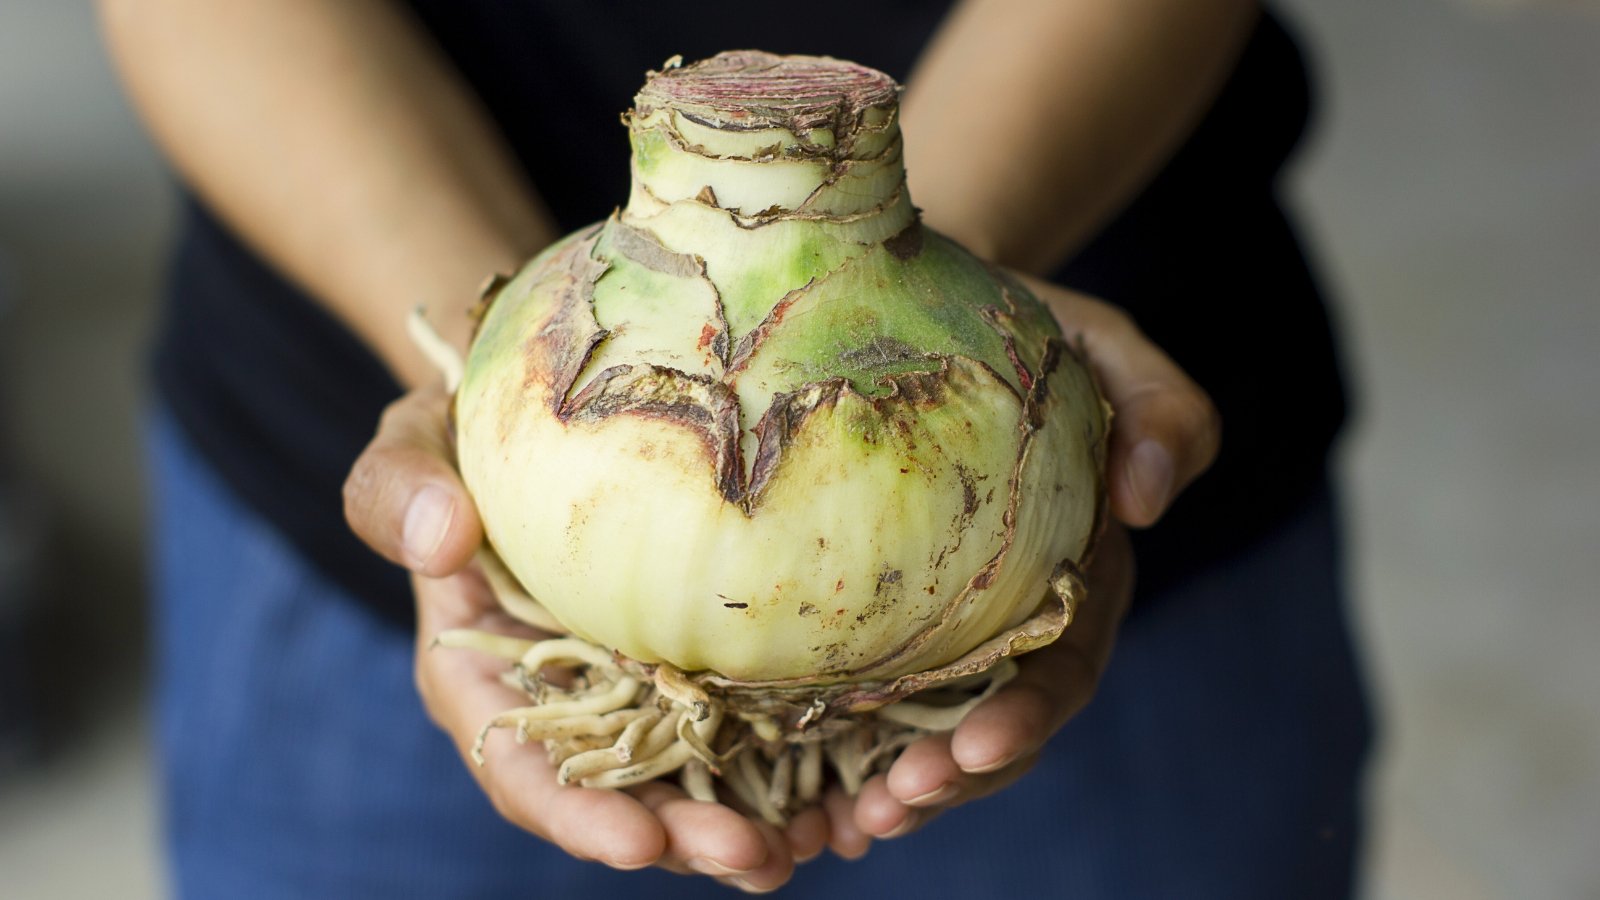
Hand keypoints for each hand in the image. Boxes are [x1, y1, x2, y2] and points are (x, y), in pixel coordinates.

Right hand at [345, 386, 824, 891]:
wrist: (532, 413)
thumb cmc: (457, 432)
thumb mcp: (411, 447)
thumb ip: (399, 493)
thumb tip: (439, 538)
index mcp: (483, 676)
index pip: (522, 767)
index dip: (577, 815)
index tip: (639, 843)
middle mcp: (563, 702)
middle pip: (619, 795)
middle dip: (684, 835)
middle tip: (757, 855)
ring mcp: (632, 686)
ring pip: (687, 776)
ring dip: (744, 819)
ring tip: (812, 842)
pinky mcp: (690, 658)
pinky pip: (737, 720)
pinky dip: (783, 761)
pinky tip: (839, 787)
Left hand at [845, 276, 1219, 844]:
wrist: (921, 299)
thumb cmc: (1027, 326)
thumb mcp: (1104, 343)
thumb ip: (1159, 407)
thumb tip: (1152, 495)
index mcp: (1075, 572)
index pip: (1063, 663)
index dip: (1027, 716)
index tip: (976, 747)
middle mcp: (1012, 615)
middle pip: (991, 721)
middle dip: (951, 778)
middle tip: (890, 808)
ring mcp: (943, 623)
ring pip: (927, 729)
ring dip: (895, 787)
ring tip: (847, 825)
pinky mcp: (877, 616)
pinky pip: (859, 696)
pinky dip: (837, 753)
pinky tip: (797, 795)